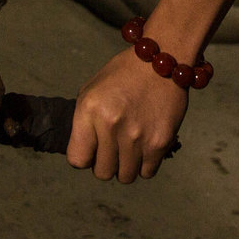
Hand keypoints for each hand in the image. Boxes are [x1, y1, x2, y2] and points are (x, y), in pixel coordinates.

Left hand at [67, 48, 188, 181]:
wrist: (161, 61)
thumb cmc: (123, 76)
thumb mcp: (92, 90)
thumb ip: (83, 123)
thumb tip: (83, 155)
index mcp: (89, 110)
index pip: (77, 159)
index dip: (84, 157)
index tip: (92, 150)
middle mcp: (111, 125)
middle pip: (102, 173)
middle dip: (105, 164)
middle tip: (113, 148)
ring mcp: (137, 136)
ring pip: (126, 176)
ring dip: (126, 166)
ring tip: (130, 147)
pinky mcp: (159, 142)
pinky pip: (147, 172)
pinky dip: (145, 164)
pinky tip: (145, 146)